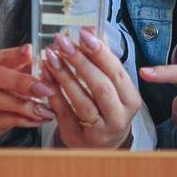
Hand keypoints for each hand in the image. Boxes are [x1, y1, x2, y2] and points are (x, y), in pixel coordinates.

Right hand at [0, 45, 53, 146]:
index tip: (34, 55)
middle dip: (21, 81)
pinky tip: (35, 121)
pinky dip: (17, 120)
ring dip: (20, 104)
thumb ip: (25, 72)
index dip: (16, 55)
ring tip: (42, 110)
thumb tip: (48, 61)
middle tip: (45, 89)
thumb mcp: (9, 85)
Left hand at [42, 28, 141, 148]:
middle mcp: (118, 117)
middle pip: (100, 86)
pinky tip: (45, 76)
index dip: (100, 53)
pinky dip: (53, 93)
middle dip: (80, 61)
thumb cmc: (106, 110)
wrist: (100, 147)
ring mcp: (98, 131)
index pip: (117, 73)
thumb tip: (91, 30)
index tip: (83, 34)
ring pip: (81, 101)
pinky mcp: (77, 138)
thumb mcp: (112, 87)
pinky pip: (64, 113)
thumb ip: (102, 59)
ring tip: (51, 56)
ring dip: (64, 76)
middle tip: (63, 42)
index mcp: (130, 100)